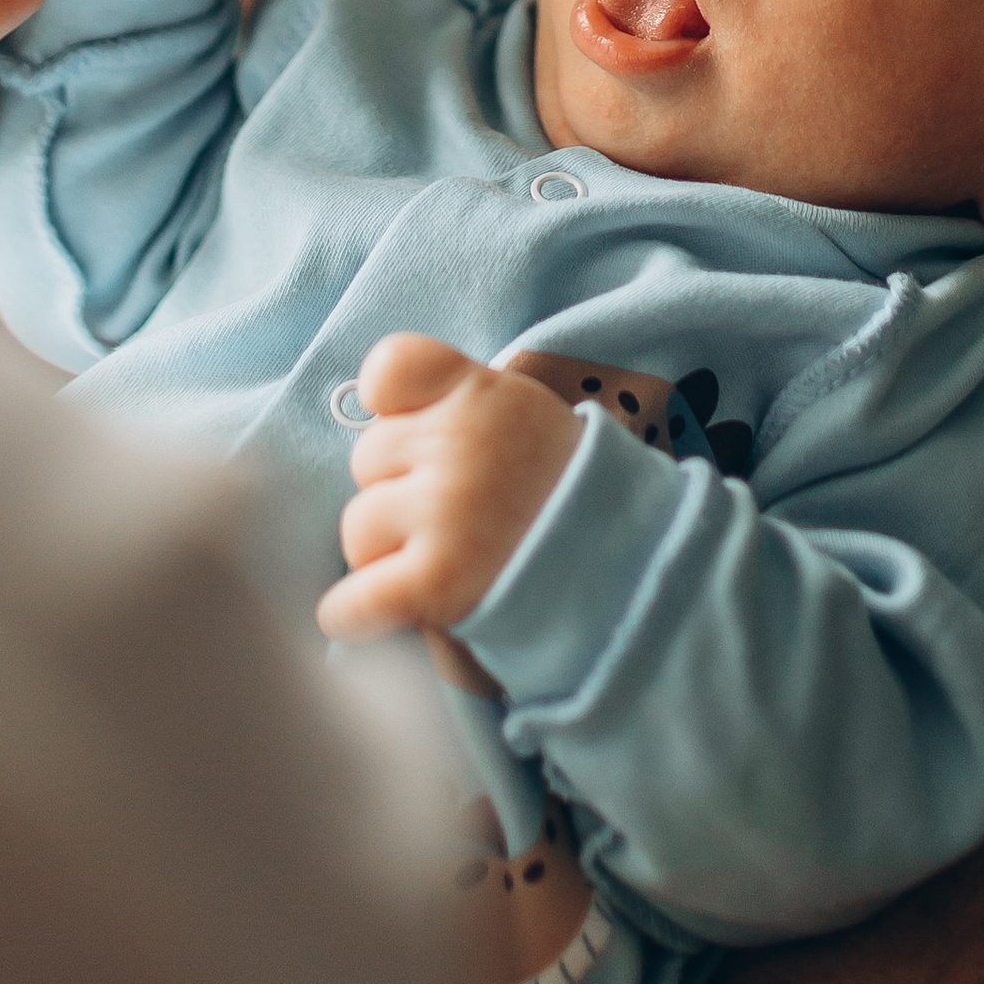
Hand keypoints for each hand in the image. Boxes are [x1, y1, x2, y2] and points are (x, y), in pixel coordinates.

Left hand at [316, 334, 584, 644]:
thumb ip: (456, 402)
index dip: (390, 403)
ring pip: (358, 528)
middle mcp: (456, 444)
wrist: (630, 570)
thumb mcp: (523, 414)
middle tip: (455, 515)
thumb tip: (374, 409)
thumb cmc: (562, 492)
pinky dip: (355, 614)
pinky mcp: (435, 582)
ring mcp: (444, 513)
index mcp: (480, 393)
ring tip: (448, 561)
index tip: (409, 426)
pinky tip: (374, 616)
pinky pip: (353, 600)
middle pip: (368, 460)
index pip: (390, 367)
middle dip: (398, 490)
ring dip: (386, 553)